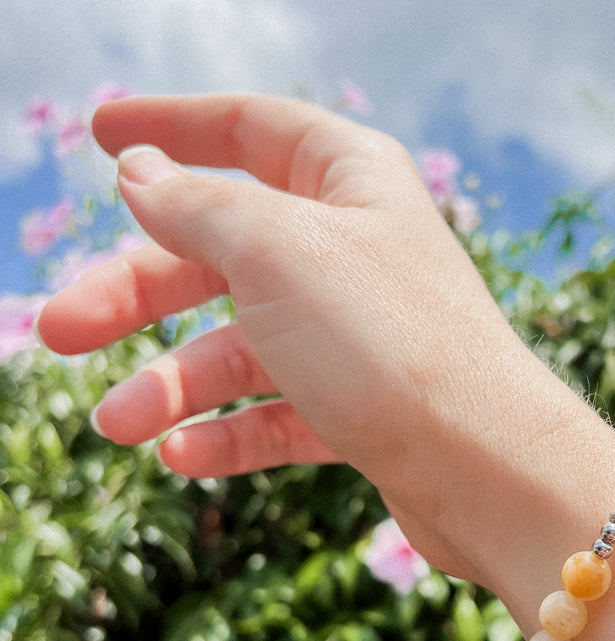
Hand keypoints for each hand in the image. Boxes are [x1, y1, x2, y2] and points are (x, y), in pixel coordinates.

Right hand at [38, 94, 554, 582]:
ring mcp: (360, 337)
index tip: (97, 132)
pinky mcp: (365, 411)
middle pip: (221, 254)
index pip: (247, 129)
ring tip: (117, 424)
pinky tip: (183, 457)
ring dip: (173, 384)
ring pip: (245, 346)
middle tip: (56, 330)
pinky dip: (232, 433)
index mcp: (349, 181)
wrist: (488, 468)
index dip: (169, 127)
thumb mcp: (274, 250)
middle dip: (136, 291)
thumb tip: (141, 176)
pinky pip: (281, 414)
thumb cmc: (389, 341)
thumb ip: (197, 208)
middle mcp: (356, 252)